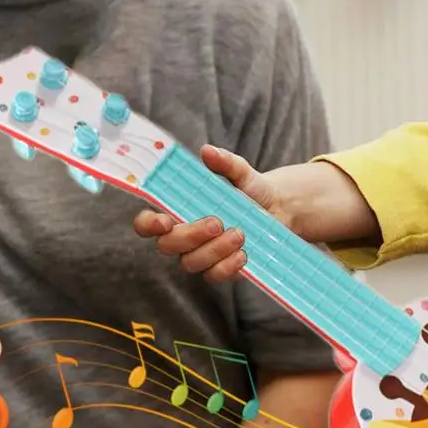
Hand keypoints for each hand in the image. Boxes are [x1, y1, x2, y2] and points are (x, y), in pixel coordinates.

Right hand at [133, 145, 379, 281]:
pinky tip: (244, 254)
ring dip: (214, 250)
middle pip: (167, 246)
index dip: (148, 224)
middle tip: (217, 222)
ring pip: (190, 263)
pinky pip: (214, 276)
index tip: (164, 221)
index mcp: (179, 211)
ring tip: (240, 233)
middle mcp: (184, 236)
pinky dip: (228, 267)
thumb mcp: (241, 172)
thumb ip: (224, 162)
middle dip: (190, 235)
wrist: (280, 209)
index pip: (147, 224)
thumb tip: (207, 151)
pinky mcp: (221, 269)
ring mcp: (201, 255)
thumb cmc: (251, 190)